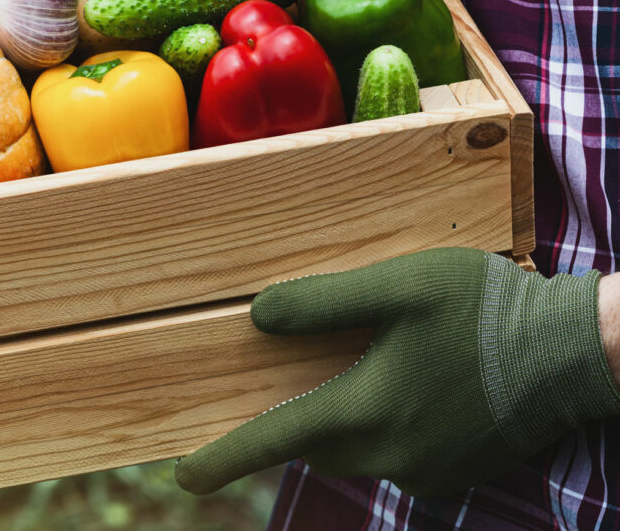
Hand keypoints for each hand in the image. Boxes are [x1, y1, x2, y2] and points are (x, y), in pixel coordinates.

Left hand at [174, 248, 619, 496]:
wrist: (576, 353)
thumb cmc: (485, 310)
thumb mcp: (399, 286)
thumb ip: (324, 303)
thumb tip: (258, 318)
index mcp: (369, 410)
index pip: (276, 441)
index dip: (225, 458)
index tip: (186, 476)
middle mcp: (392, 454)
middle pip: (313, 446)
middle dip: (295, 421)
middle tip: (305, 375)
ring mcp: (426, 471)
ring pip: (353, 452)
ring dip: (343, 419)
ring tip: (369, 367)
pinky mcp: (452, 474)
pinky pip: (393, 457)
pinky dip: (383, 428)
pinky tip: (413, 384)